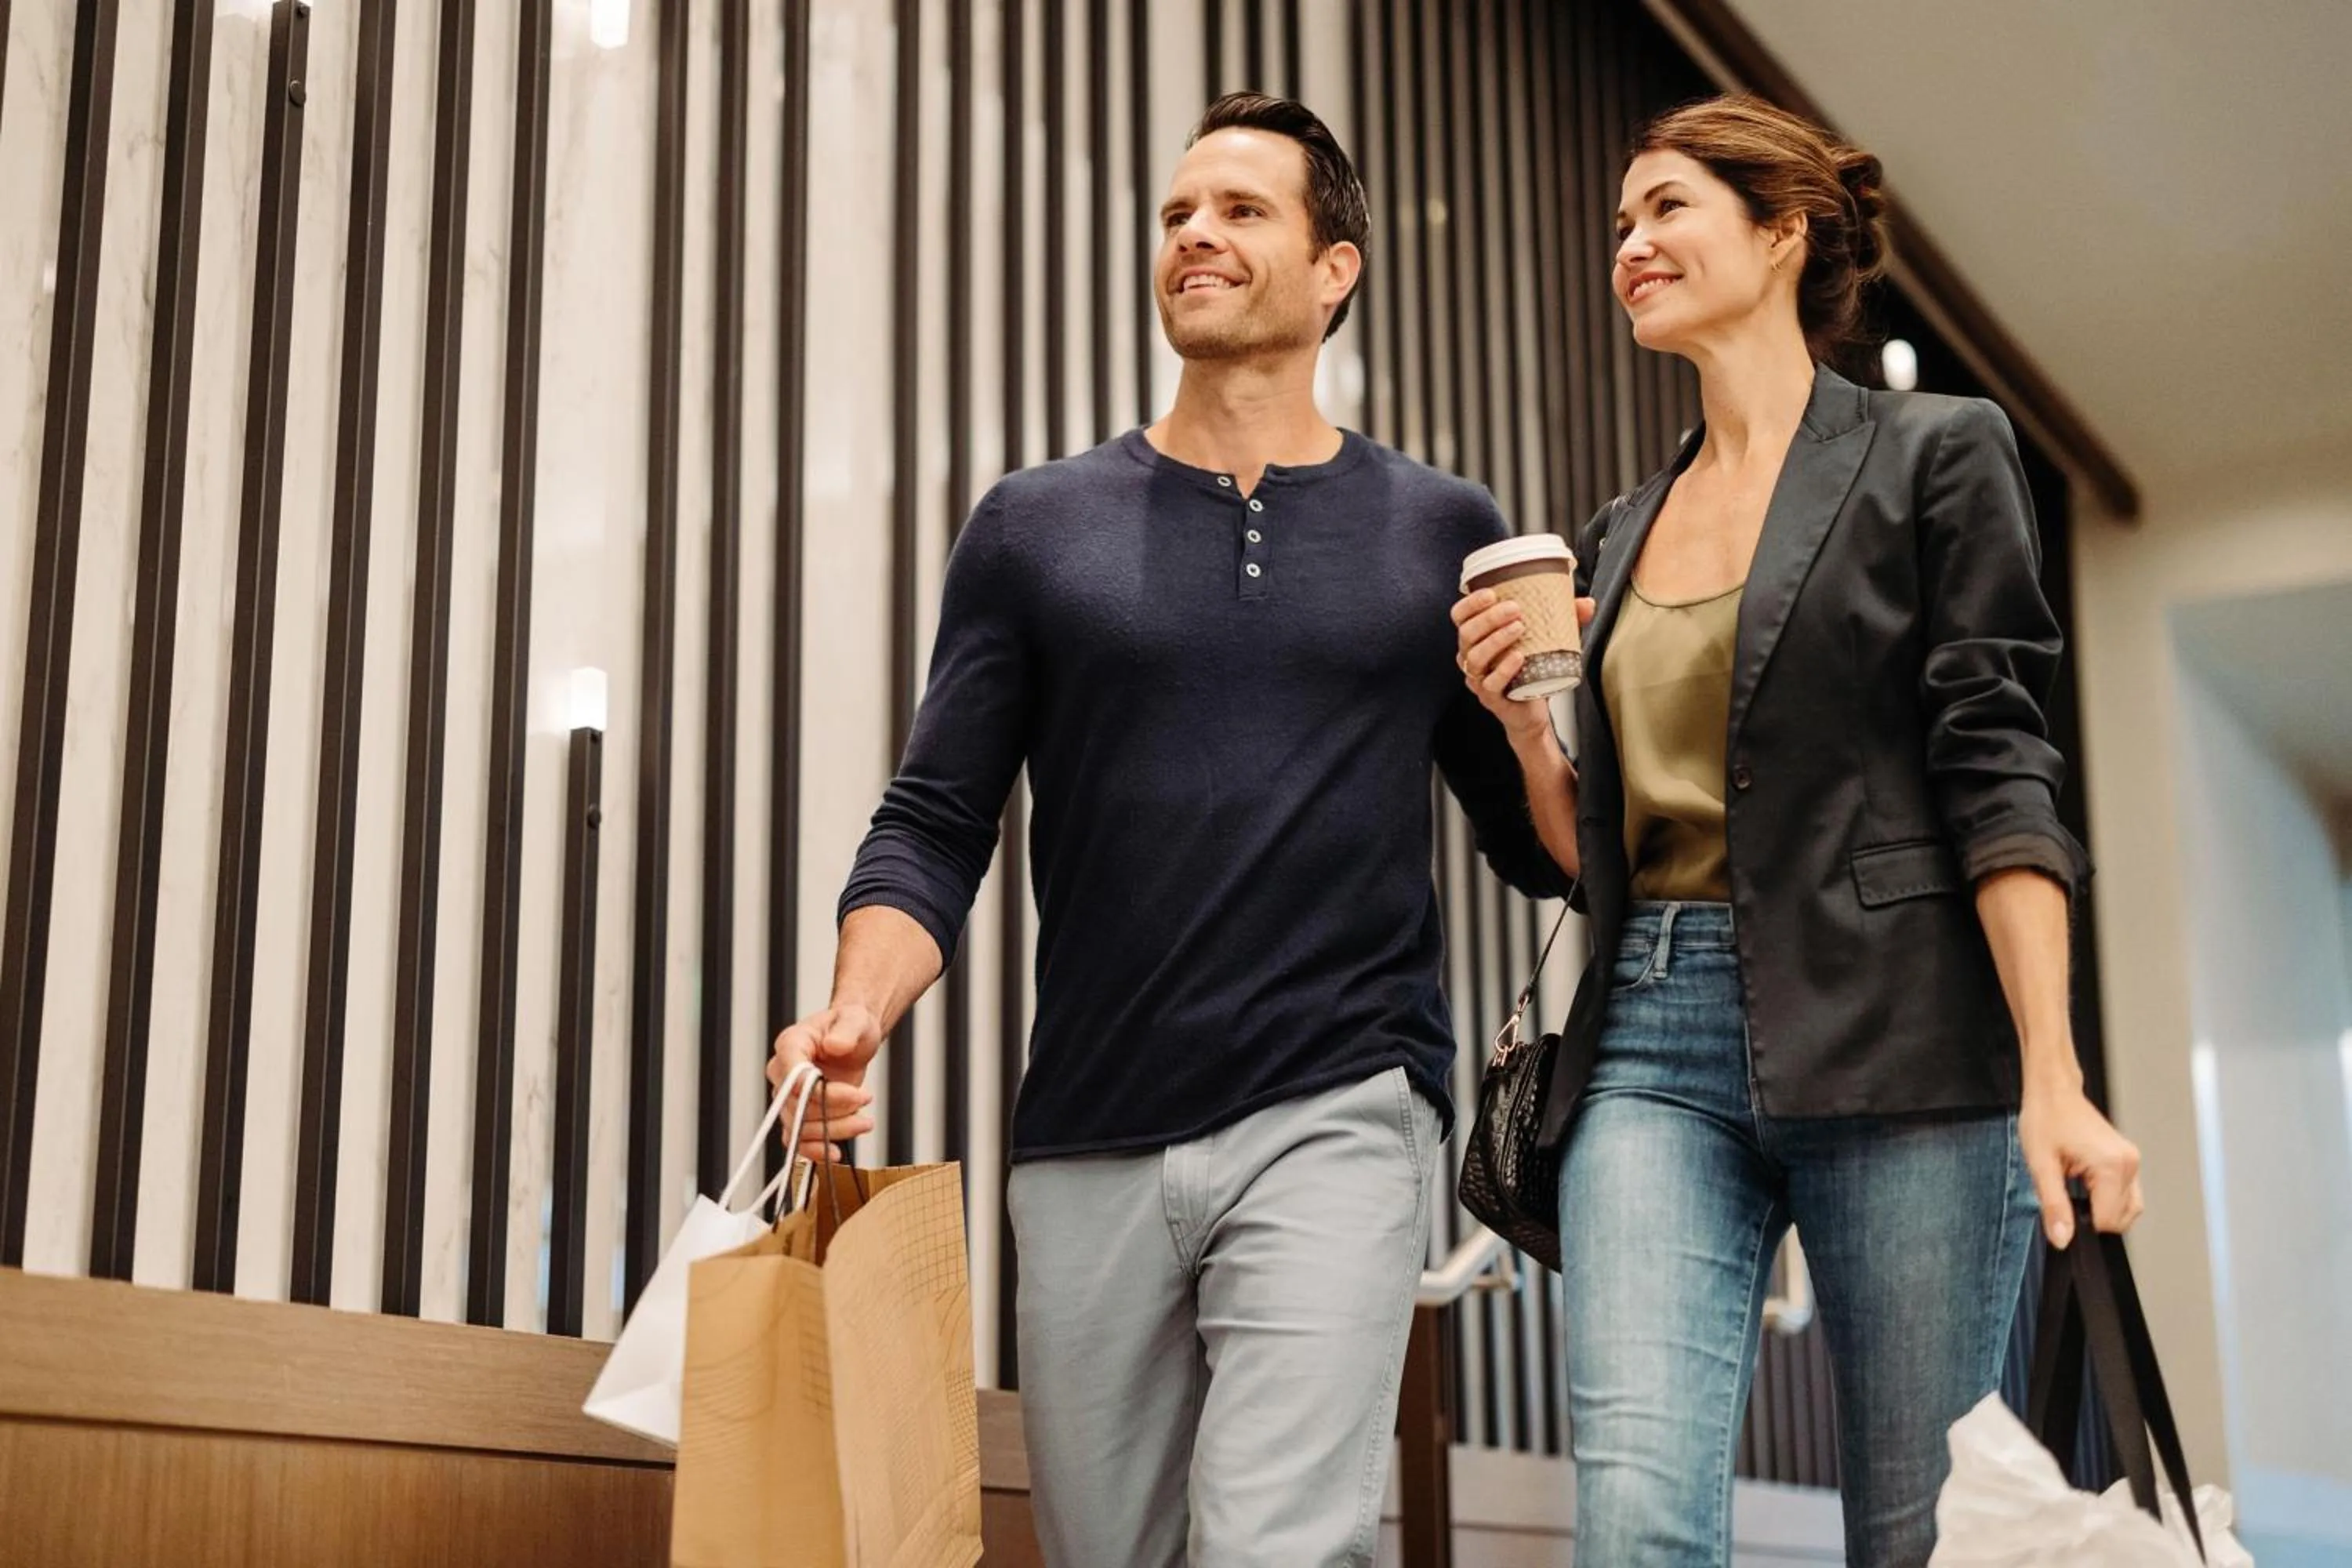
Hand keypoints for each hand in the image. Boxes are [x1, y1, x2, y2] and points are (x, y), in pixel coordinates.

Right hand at [767, 1004, 883, 1162]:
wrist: (854, 1039)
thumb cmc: (851, 1025)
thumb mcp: (855, 1019)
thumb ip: (846, 1030)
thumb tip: (835, 1045)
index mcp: (791, 1044)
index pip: (791, 1073)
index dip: (816, 1090)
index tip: (852, 1094)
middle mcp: (783, 1073)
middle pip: (797, 1105)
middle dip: (836, 1109)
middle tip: (866, 1098)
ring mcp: (789, 1097)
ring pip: (800, 1127)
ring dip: (835, 1131)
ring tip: (866, 1122)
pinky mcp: (800, 1115)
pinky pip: (797, 1140)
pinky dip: (814, 1150)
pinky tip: (835, 1154)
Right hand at [1451, 589, 1596, 740]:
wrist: (1532, 710)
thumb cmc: (1531, 671)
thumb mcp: (1547, 640)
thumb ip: (1564, 620)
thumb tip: (1587, 604)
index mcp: (1477, 638)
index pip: (1460, 616)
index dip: (1470, 603)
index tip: (1492, 593)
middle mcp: (1472, 657)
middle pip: (1467, 633)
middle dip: (1489, 617)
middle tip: (1515, 608)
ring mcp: (1479, 679)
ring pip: (1475, 657)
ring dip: (1496, 639)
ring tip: (1520, 628)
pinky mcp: (1491, 698)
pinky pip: (1490, 684)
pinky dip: (1504, 669)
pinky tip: (1519, 657)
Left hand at [2019, 1080, 2142, 1247]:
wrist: (2053, 1091)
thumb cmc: (2045, 1118)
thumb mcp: (2041, 1165)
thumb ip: (2054, 1206)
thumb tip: (2062, 1240)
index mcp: (2111, 1166)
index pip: (2109, 1222)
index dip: (2083, 1225)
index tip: (2063, 1209)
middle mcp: (2129, 1164)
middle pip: (2122, 1219)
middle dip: (2093, 1218)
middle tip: (2066, 1195)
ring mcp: (2132, 1161)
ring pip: (2130, 1209)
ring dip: (2103, 1210)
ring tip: (2075, 1188)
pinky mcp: (2128, 1159)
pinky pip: (2128, 1194)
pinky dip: (2109, 1199)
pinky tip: (2086, 1186)